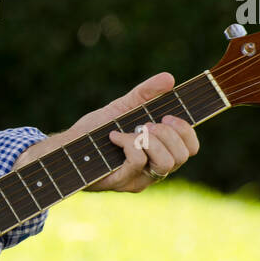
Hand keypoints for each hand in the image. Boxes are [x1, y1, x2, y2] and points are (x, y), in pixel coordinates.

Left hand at [71, 71, 198, 192]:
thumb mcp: (124, 107)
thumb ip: (146, 93)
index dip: (186, 131)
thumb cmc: (97, 130)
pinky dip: (128, 143)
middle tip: (146, 123)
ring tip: (133, 130)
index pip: (191, 149)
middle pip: (181, 156)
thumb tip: (169, 78)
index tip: (168, 116)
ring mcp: (139, 179)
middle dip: (167, 134)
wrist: (68, 146)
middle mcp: (154, 170)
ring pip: (165, 163)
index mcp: (161, 152)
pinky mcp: (122, 182)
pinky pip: (138, 162)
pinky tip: (113, 136)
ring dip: (150, 140)